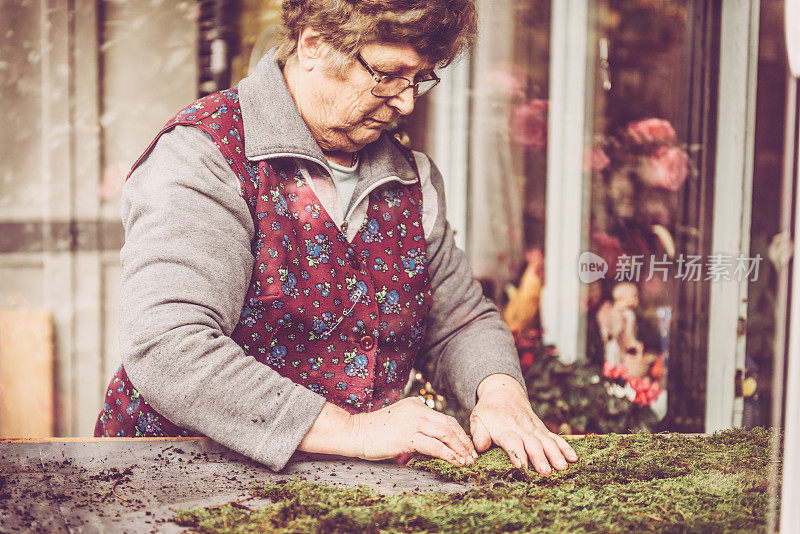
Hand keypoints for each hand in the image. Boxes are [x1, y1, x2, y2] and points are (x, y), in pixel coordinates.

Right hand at [350, 397, 476, 466]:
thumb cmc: (376, 433)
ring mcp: (411, 422)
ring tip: (467, 461)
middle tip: (472, 456)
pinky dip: (447, 454)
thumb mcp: (401, 425)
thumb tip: (438, 448)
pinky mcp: (406, 436)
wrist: (355, 433)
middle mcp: (416, 410)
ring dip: (459, 448)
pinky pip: (434, 446)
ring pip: (445, 433)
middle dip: (463, 441)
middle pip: (449, 424)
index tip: (467, 447)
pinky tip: (454, 462)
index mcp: (416, 405)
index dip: (459, 434)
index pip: (444, 418)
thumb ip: (418, 431)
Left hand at [470, 374, 577, 473]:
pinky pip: (555, 438)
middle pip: (532, 444)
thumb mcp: (477, 419)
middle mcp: (521, 429)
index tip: (522, 467)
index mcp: (504, 429)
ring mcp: (534, 429)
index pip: (512, 442)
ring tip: (563, 467)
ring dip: (556, 454)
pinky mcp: (542, 429)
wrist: (504, 392)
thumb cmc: (488, 411)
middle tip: (547, 472)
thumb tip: (480, 448)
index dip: (517, 454)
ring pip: (547, 441)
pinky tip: (574, 457)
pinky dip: (565, 447)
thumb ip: (478, 434)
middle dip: (540, 458)